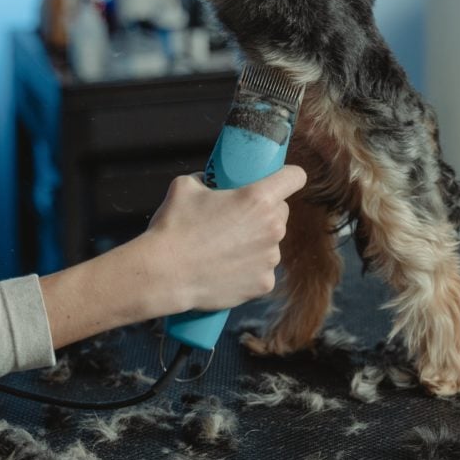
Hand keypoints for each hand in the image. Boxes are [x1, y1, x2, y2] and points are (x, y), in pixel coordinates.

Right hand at [145, 166, 306, 312]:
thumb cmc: (174, 227)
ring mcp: (270, 259)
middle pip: (281, 211)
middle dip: (265, 211)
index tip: (279, 179)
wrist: (164, 274)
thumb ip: (207, 179)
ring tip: (226, 247)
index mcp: (258, 199)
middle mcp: (272, 228)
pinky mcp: (264, 284)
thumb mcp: (186, 185)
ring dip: (256, 241)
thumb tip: (211, 182)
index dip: (288, 175)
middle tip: (238, 217)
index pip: (295, 177)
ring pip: (271, 242)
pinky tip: (227, 268)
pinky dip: (249, 268)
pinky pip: (262, 269)